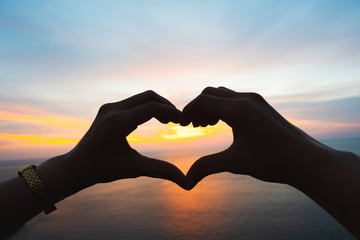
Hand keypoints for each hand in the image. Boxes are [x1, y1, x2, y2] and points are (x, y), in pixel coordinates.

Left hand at [63, 90, 186, 188]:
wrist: (76, 167)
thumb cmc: (102, 169)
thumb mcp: (133, 169)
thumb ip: (161, 171)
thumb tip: (186, 182)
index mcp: (117, 123)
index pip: (152, 107)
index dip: (171, 112)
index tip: (183, 122)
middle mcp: (112, 110)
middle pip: (149, 96)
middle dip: (166, 106)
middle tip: (178, 121)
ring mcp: (109, 107)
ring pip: (142, 97)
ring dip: (158, 106)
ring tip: (169, 122)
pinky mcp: (108, 109)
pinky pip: (134, 102)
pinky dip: (148, 108)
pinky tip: (156, 121)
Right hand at [181, 87, 332, 188]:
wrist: (306, 160)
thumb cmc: (273, 161)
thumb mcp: (235, 163)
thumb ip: (207, 167)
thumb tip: (186, 182)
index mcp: (237, 110)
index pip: (203, 100)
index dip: (188, 111)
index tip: (182, 125)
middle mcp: (246, 99)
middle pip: (210, 93)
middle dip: (198, 108)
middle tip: (194, 127)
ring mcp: (255, 100)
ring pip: (223, 94)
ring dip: (210, 106)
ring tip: (206, 126)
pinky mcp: (261, 105)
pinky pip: (234, 98)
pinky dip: (223, 106)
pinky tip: (223, 124)